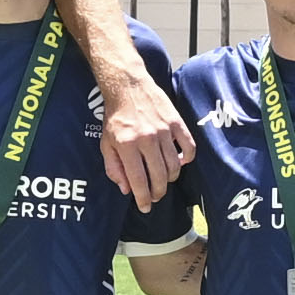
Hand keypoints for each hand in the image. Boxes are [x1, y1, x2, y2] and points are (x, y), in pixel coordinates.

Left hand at [95, 60, 188, 206]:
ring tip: (164, 180)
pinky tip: (179, 162)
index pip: (138, 181)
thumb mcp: (105, 143)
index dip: (142, 199)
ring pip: (174, 166)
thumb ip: (114, 168)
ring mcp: (164, 131)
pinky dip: (187, 159)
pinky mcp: (176, 122)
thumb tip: (126, 189)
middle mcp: (146, 139)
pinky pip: (189, 147)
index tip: (145, 208)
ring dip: (170, 179)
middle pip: (159, 177)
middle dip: (157, 193)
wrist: (127, 86)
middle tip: (154, 196)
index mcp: (127, 146)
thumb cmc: (115, 117)